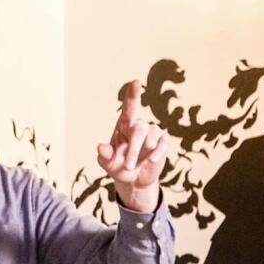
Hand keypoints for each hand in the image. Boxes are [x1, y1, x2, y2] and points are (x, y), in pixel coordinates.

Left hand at [96, 79, 167, 213]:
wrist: (134, 180)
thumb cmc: (118, 167)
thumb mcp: (108, 164)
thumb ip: (104, 156)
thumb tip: (100, 147)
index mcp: (124, 125)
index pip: (129, 107)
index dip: (133, 94)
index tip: (135, 82)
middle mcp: (139, 126)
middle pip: (140, 128)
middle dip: (133, 149)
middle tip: (127, 165)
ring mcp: (153, 133)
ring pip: (151, 136)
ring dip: (142, 152)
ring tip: (134, 167)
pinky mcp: (163, 142)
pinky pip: (163, 143)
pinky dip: (158, 153)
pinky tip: (152, 161)